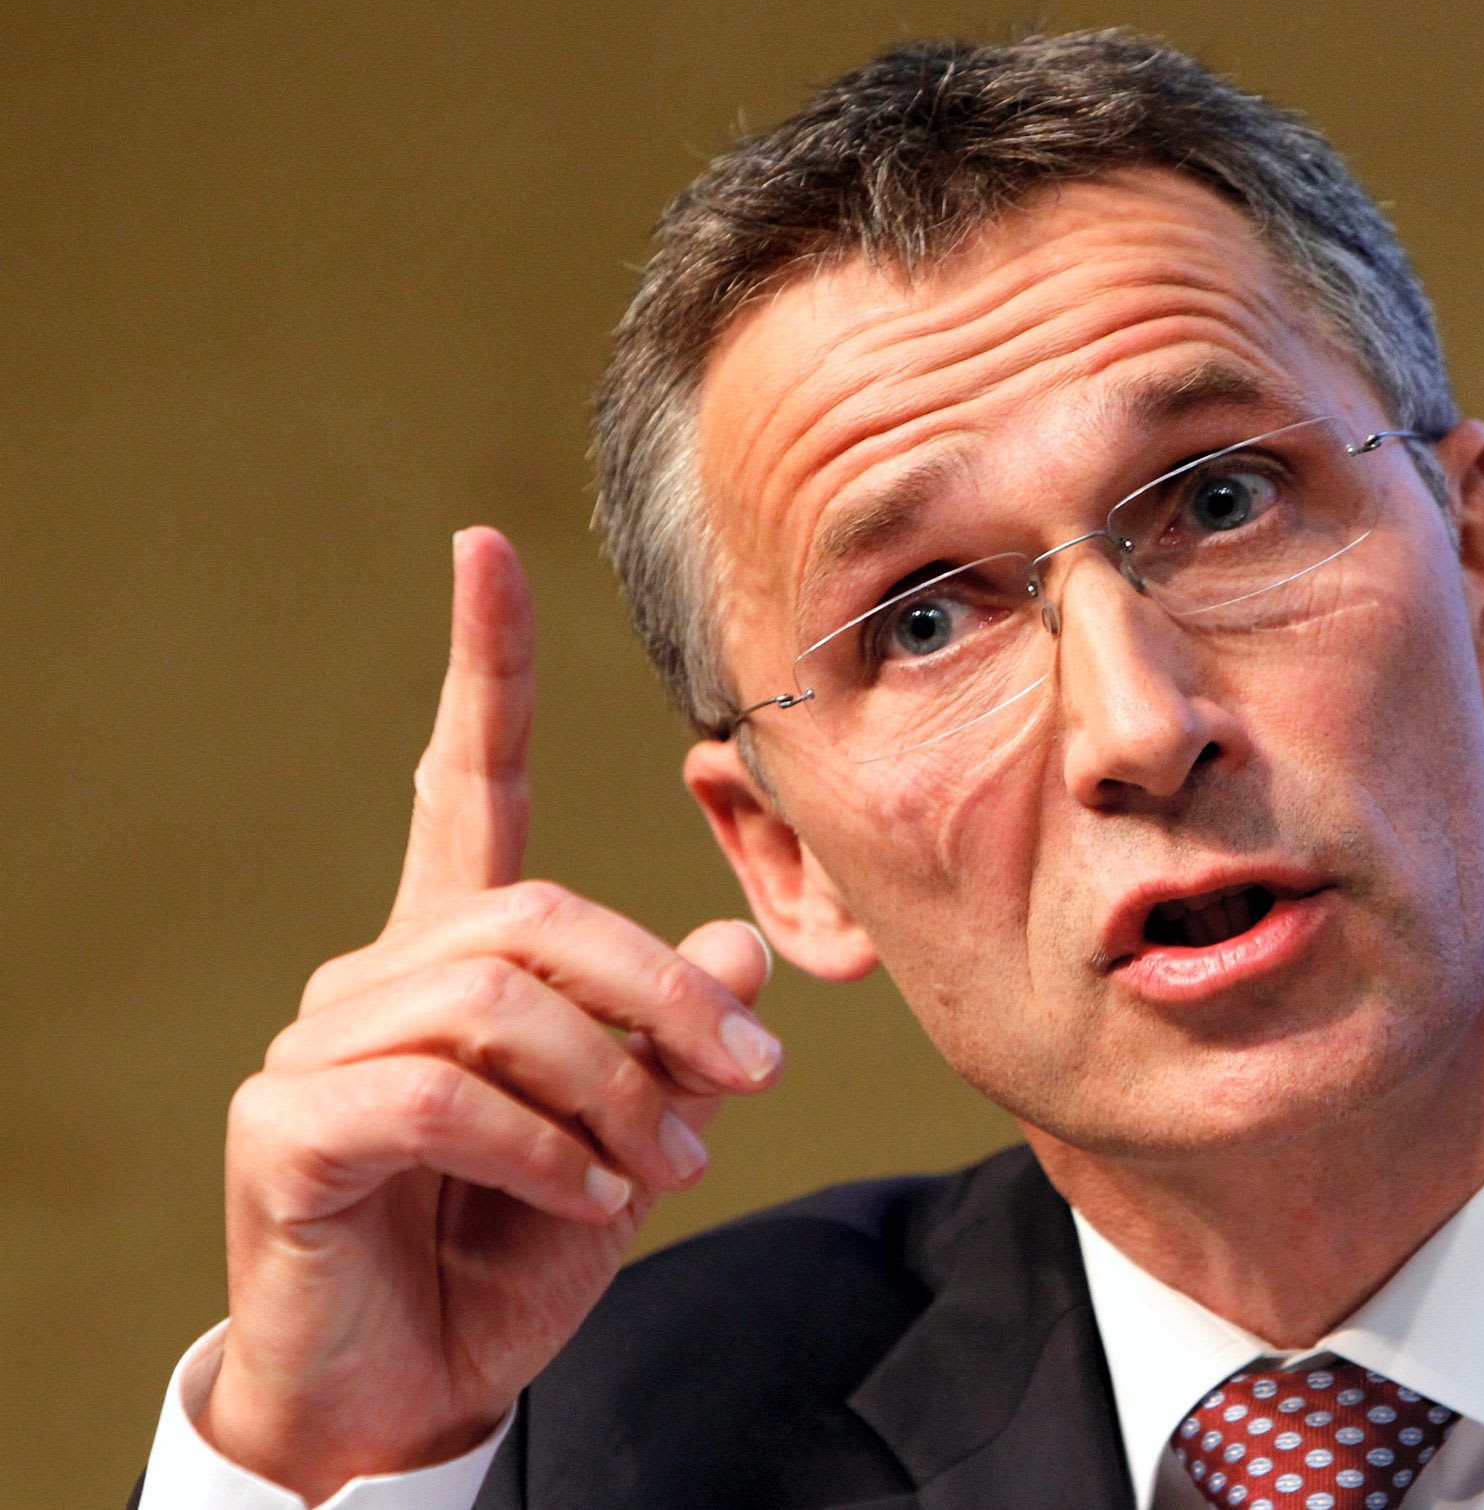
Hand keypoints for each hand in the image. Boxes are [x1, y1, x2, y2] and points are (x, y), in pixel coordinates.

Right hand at [200, 528, 783, 1502]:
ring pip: (500, 1003)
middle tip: (744, 1087)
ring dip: (613, 1090)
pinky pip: (441, 1095)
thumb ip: (673, 1039)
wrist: (413, 1388)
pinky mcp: (286, 1124)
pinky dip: (541, 1148)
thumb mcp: (632, 1134)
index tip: (483, 548)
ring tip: (658, 1169)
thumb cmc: (513, 1252)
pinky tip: (581, 1199)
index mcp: (456, 956)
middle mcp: (377, 975)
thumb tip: (740, 943)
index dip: (480, 666)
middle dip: (663, 998)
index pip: (462, 781)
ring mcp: (318, 1044)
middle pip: (541, 916)